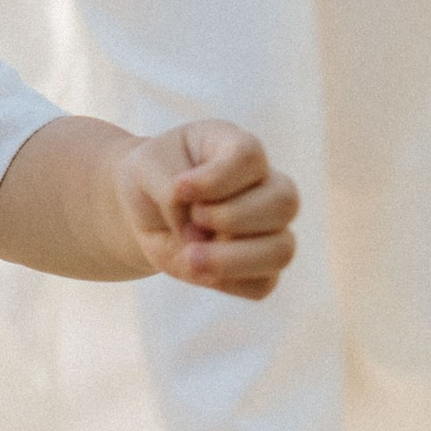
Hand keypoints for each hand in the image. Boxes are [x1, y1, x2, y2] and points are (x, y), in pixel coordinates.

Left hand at [115, 121, 297, 301]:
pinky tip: (200, 270)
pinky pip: (264, 283)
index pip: (250, 158)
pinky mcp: (259, 267)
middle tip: (193, 219)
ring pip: (282, 249)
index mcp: (238, 147)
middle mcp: (265, 186)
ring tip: (191, 256)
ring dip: (233, 258)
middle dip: (232, 217)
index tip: (180, 188)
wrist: (146, 208)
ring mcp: (269, 228)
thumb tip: (197, 231)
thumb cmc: (154, 176)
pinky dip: (230, 282)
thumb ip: (169, 188)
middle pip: (284, 201)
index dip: (216, 179)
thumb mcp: (145, 167)